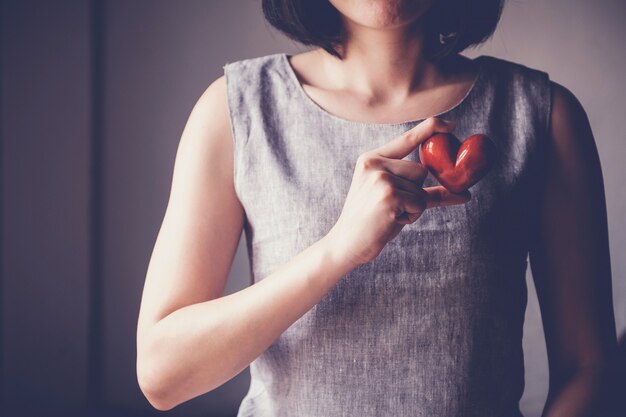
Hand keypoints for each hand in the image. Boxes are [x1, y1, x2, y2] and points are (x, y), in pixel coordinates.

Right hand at [326, 117, 471, 267]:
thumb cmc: (373, 221)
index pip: (407, 138)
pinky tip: (391, 220)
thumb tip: (464, 193)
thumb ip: (426, 191)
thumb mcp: (396, 198)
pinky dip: (412, 215)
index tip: (451, 126)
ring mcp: (381, 178)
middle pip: (420, 170)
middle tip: (393, 207)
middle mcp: (375, 164)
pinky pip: (420, 203)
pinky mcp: (388, 195)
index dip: (431, 128)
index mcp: (373, 158)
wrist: (347, 243)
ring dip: (414, 206)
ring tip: (391, 214)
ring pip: (421, 188)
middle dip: (416, 192)